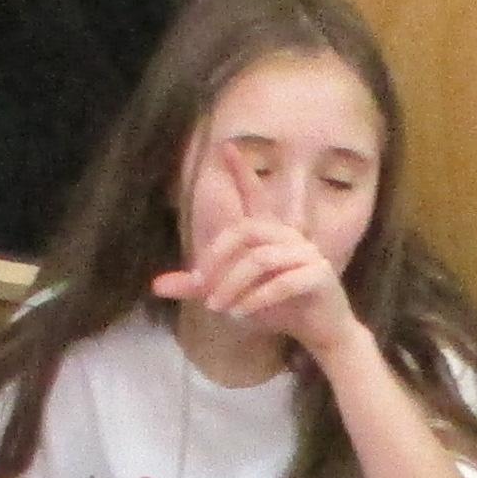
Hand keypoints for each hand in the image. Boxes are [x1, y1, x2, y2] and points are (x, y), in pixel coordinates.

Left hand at [155, 134, 366, 359]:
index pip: (256, 196)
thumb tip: (156, 286)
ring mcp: (308, 255)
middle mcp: (290, 237)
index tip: (226, 147)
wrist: (320, 331)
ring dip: (233, 285)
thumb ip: (198, 288)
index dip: (242, 173)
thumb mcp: (231, 296)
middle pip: (246, 231)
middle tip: (201, 286)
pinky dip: (257, 300)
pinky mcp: (320, 276)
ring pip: (260, 260)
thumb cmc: (277, 308)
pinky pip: (283, 283)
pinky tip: (241, 314)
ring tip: (218, 308)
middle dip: (218, 258)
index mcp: (271, 235)